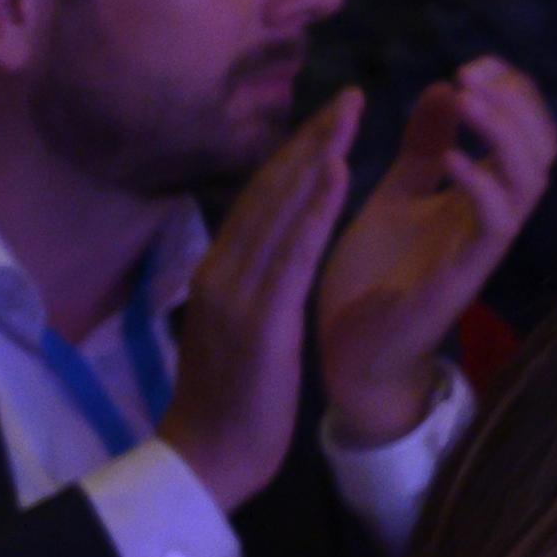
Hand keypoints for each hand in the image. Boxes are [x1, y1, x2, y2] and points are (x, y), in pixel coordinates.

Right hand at [157, 93, 353, 510]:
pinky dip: (316, 207)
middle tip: (349, 95)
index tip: (328, 118)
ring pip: (280, 210)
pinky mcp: (262, 321)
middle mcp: (221, 273)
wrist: (206, 460)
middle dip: (311, 140)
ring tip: (350, 114)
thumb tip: (266, 251)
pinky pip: (293, 253)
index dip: (294, 154)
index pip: (258, 201)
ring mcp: (238, 295)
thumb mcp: (233, 330)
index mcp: (216, 274)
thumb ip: (247, 285)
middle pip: (269, 192)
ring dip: (318, 156)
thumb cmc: (227, 403)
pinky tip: (339, 169)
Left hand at [317, 60, 554, 444]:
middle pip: (543, 145)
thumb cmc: (373, 280)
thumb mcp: (395, 197)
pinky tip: (453, 161)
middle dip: (515, 100)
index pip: (526, 129)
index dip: (510, 91)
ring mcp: (480, 248)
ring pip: (531, 179)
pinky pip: (495, 225)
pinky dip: (481, 185)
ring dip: (504, 132)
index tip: (470, 65)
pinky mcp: (462, 278)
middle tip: (472, 73)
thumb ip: (422, 148)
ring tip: (468, 100)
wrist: (349, 356)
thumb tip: (445, 87)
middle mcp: (491, 218)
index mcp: (479, 196)